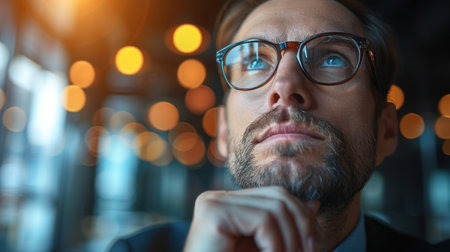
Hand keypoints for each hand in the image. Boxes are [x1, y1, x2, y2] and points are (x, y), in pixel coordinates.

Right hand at [183, 186, 322, 251]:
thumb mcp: (266, 249)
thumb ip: (285, 228)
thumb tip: (314, 203)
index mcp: (228, 204)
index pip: (276, 195)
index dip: (302, 215)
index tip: (315, 242)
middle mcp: (218, 197)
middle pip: (278, 196)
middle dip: (301, 225)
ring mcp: (213, 202)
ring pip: (274, 208)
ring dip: (289, 242)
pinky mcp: (213, 212)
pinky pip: (262, 220)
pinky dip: (276, 246)